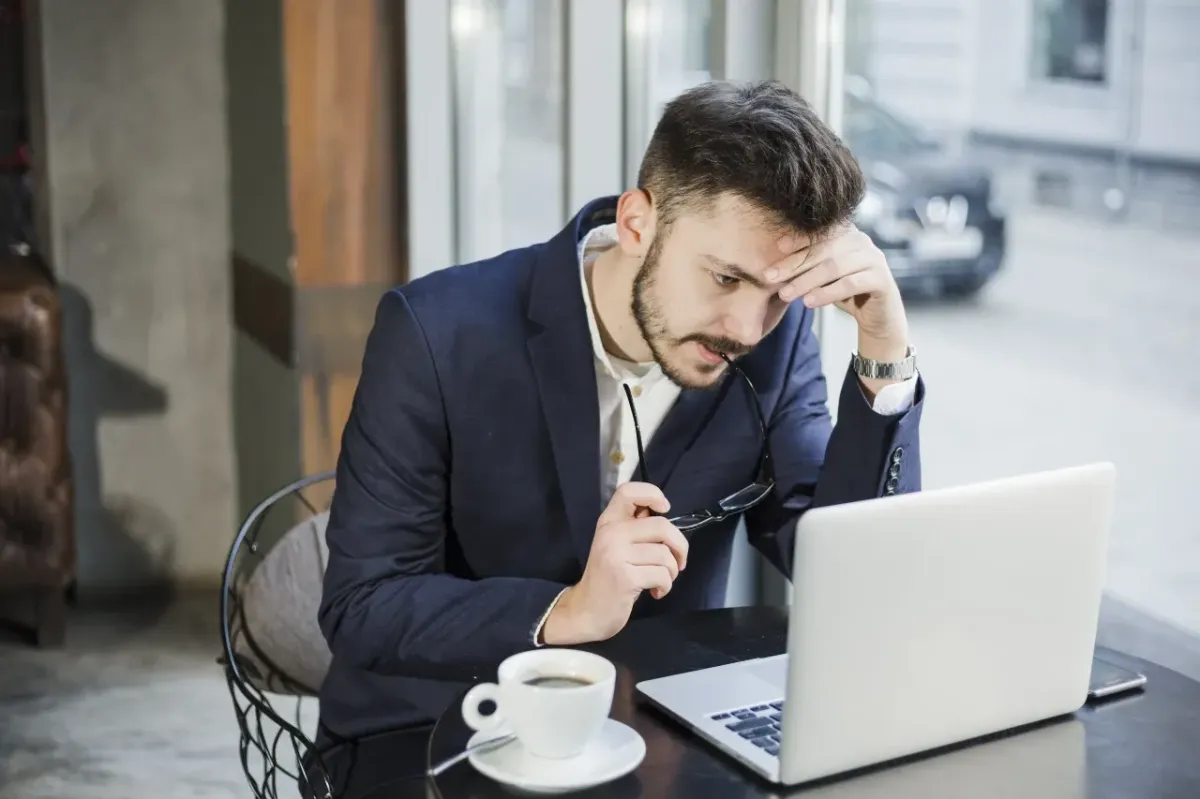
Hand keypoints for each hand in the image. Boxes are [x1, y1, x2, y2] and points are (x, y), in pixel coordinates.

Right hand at [542, 483, 688, 644]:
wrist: (587, 611)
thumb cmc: (608, 577)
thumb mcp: (616, 545)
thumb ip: (635, 527)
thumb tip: (661, 512)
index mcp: (609, 522)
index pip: (628, 491)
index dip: (652, 494)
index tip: (664, 510)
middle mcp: (611, 534)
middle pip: (662, 526)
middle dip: (679, 546)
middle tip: (677, 562)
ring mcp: (616, 555)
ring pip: (665, 555)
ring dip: (672, 572)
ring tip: (661, 580)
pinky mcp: (625, 578)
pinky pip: (662, 575)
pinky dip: (666, 586)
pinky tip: (656, 592)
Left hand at [765, 224, 907, 346]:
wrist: (877, 317)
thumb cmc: (844, 292)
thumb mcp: (822, 277)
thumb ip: (806, 265)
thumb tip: (774, 260)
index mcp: (847, 234)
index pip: (819, 233)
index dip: (797, 240)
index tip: (776, 249)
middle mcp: (862, 241)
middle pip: (823, 250)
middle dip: (793, 265)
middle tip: (769, 278)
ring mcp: (874, 259)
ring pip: (834, 267)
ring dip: (805, 281)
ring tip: (785, 295)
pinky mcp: (881, 279)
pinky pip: (849, 284)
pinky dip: (826, 293)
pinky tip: (809, 302)